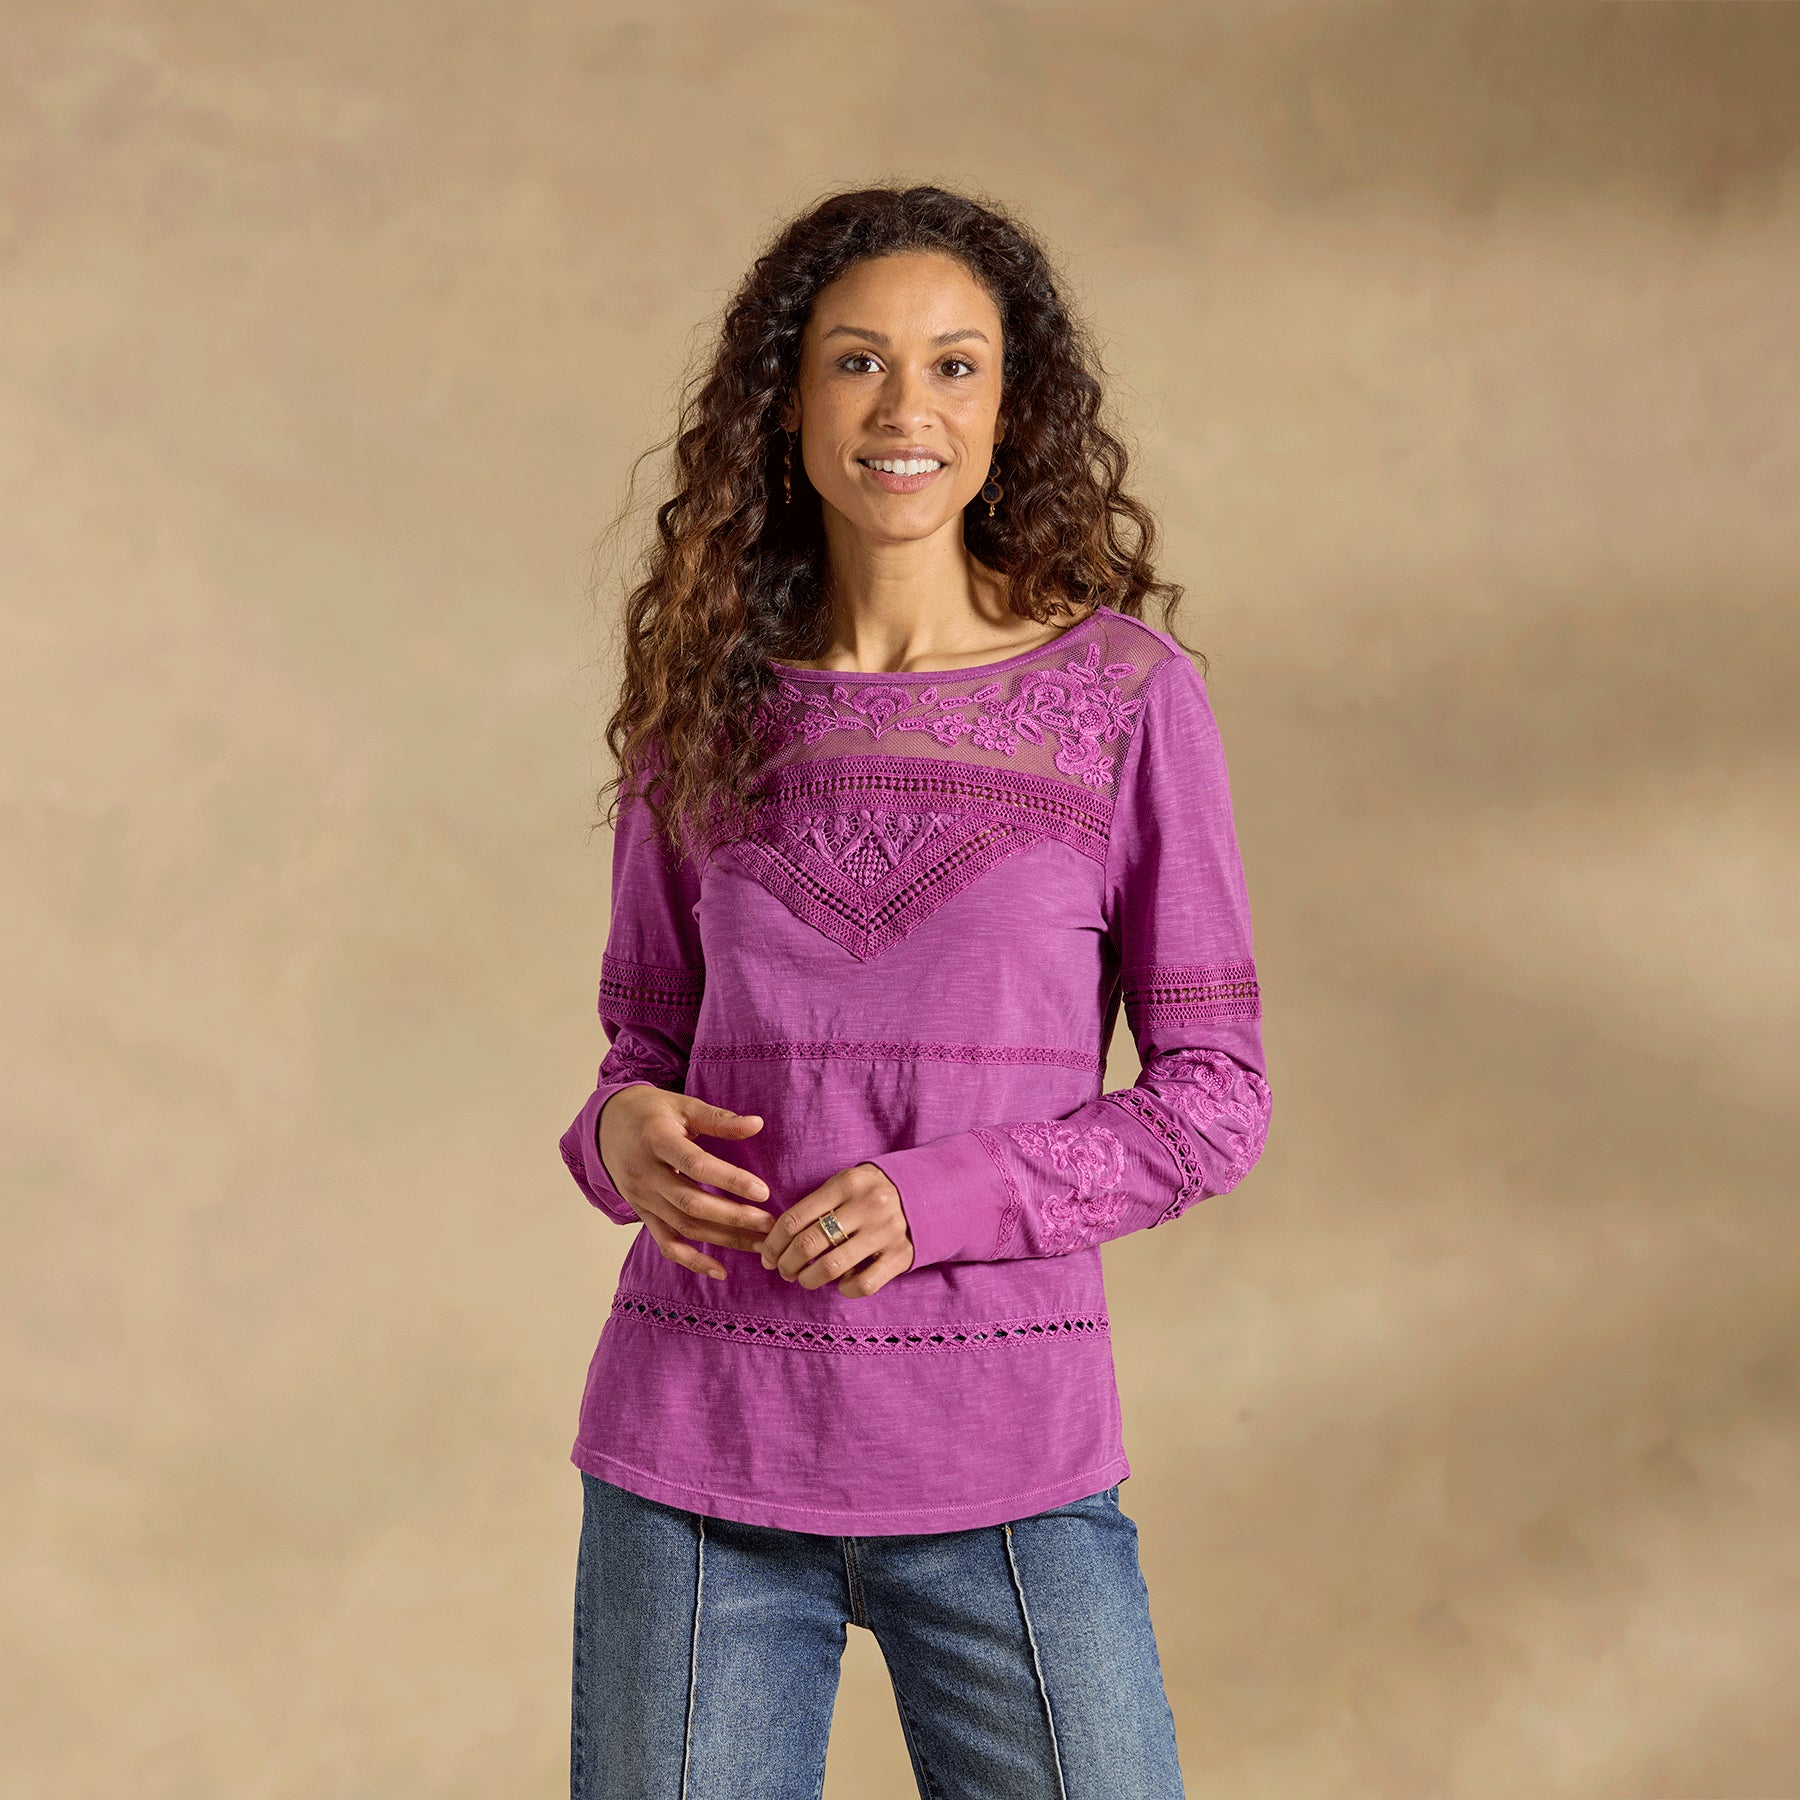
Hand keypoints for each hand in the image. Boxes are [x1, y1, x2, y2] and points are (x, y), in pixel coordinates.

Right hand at [597, 1085, 773, 1279]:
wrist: (607, 1128)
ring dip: (724, 1239)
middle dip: (733, 1217)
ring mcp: (641, 1199)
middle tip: (769, 1224)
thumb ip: (718, 1119)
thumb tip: (757, 1124)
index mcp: (656, 1140)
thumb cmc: (651, 1113)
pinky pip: (666, 1243)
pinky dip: (692, 1261)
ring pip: (684, 1227)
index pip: (695, 1165)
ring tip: (761, 1244)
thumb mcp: (682, 1106)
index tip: (762, 1191)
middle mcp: (645, 1174)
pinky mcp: (642, 1215)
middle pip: (691, 1203)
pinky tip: (721, 1271)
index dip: (730, 1179)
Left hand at [758, 1161, 915, 1296]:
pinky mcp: (900, 1256)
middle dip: (786, 1264)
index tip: (767, 1255)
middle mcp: (866, 1206)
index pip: (795, 1219)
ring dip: (808, 1279)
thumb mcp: (845, 1184)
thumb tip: (775, 1240)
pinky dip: (844, 1289)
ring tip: (804, 1279)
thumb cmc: (870, 1192)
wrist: (926, 1192)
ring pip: (831, 1268)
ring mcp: (885, 1232)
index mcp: (846, 1183)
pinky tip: (841, 1282)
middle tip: (783, 1270)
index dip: (773, 1243)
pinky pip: (863, 1285)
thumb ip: (815, 1205)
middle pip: (808, 1245)